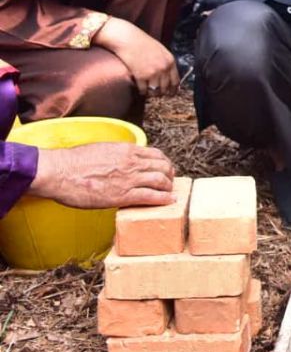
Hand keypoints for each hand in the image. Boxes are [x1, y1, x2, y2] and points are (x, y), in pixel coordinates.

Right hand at [29, 142, 175, 208]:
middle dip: (169, 175)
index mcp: (126, 150)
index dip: (163, 162)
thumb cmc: (73, 163)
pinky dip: (164, 199)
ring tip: (168, 192)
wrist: (60, 172)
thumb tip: (120, 160)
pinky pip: (152, 196)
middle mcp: (132, 162)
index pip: (155, 154)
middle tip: (169, 182)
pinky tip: (169, 201)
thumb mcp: (101, 149)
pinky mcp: (124, 195)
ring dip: (168, 187)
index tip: (164, 168)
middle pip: (162, 166)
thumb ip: (116, 154)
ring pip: (161, 181)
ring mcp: (129, 178)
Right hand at [93, 17, 179, 96]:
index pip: (176, 81)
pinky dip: (141, 91)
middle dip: (161, 93)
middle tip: (156, 93)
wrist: (127, 39)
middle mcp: (164, 68)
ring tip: (147, 91)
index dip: (173, 90)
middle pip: (165, 88)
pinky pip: (143, 90)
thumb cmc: (142, 43)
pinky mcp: (141, 76)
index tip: (170, 94)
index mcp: (170, 61)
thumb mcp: (161, 51)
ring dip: (151, 93)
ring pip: (155, 91)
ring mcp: (153, 72)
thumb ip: (166, 63)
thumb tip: (168, 77)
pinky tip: (140, 88)